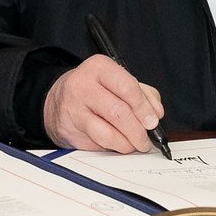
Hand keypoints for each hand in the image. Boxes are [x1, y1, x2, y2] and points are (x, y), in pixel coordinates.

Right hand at [44, 55, 164, 153]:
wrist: (59, 99)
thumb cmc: (95, 89)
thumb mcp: (119, 81)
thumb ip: (143, 93)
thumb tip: (156, 113)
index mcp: (99, 67)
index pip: (127, 87)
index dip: (143, 107)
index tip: (153, 121)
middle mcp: (83, 85)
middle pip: (118, 112)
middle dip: (138, 130)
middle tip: (146, 139)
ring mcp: (74, 109)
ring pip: (107, 133)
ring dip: (127, 144)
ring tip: (134, 144)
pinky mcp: (69, 130)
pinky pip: (97, 144)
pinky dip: (113, 147)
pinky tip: (117, 143)